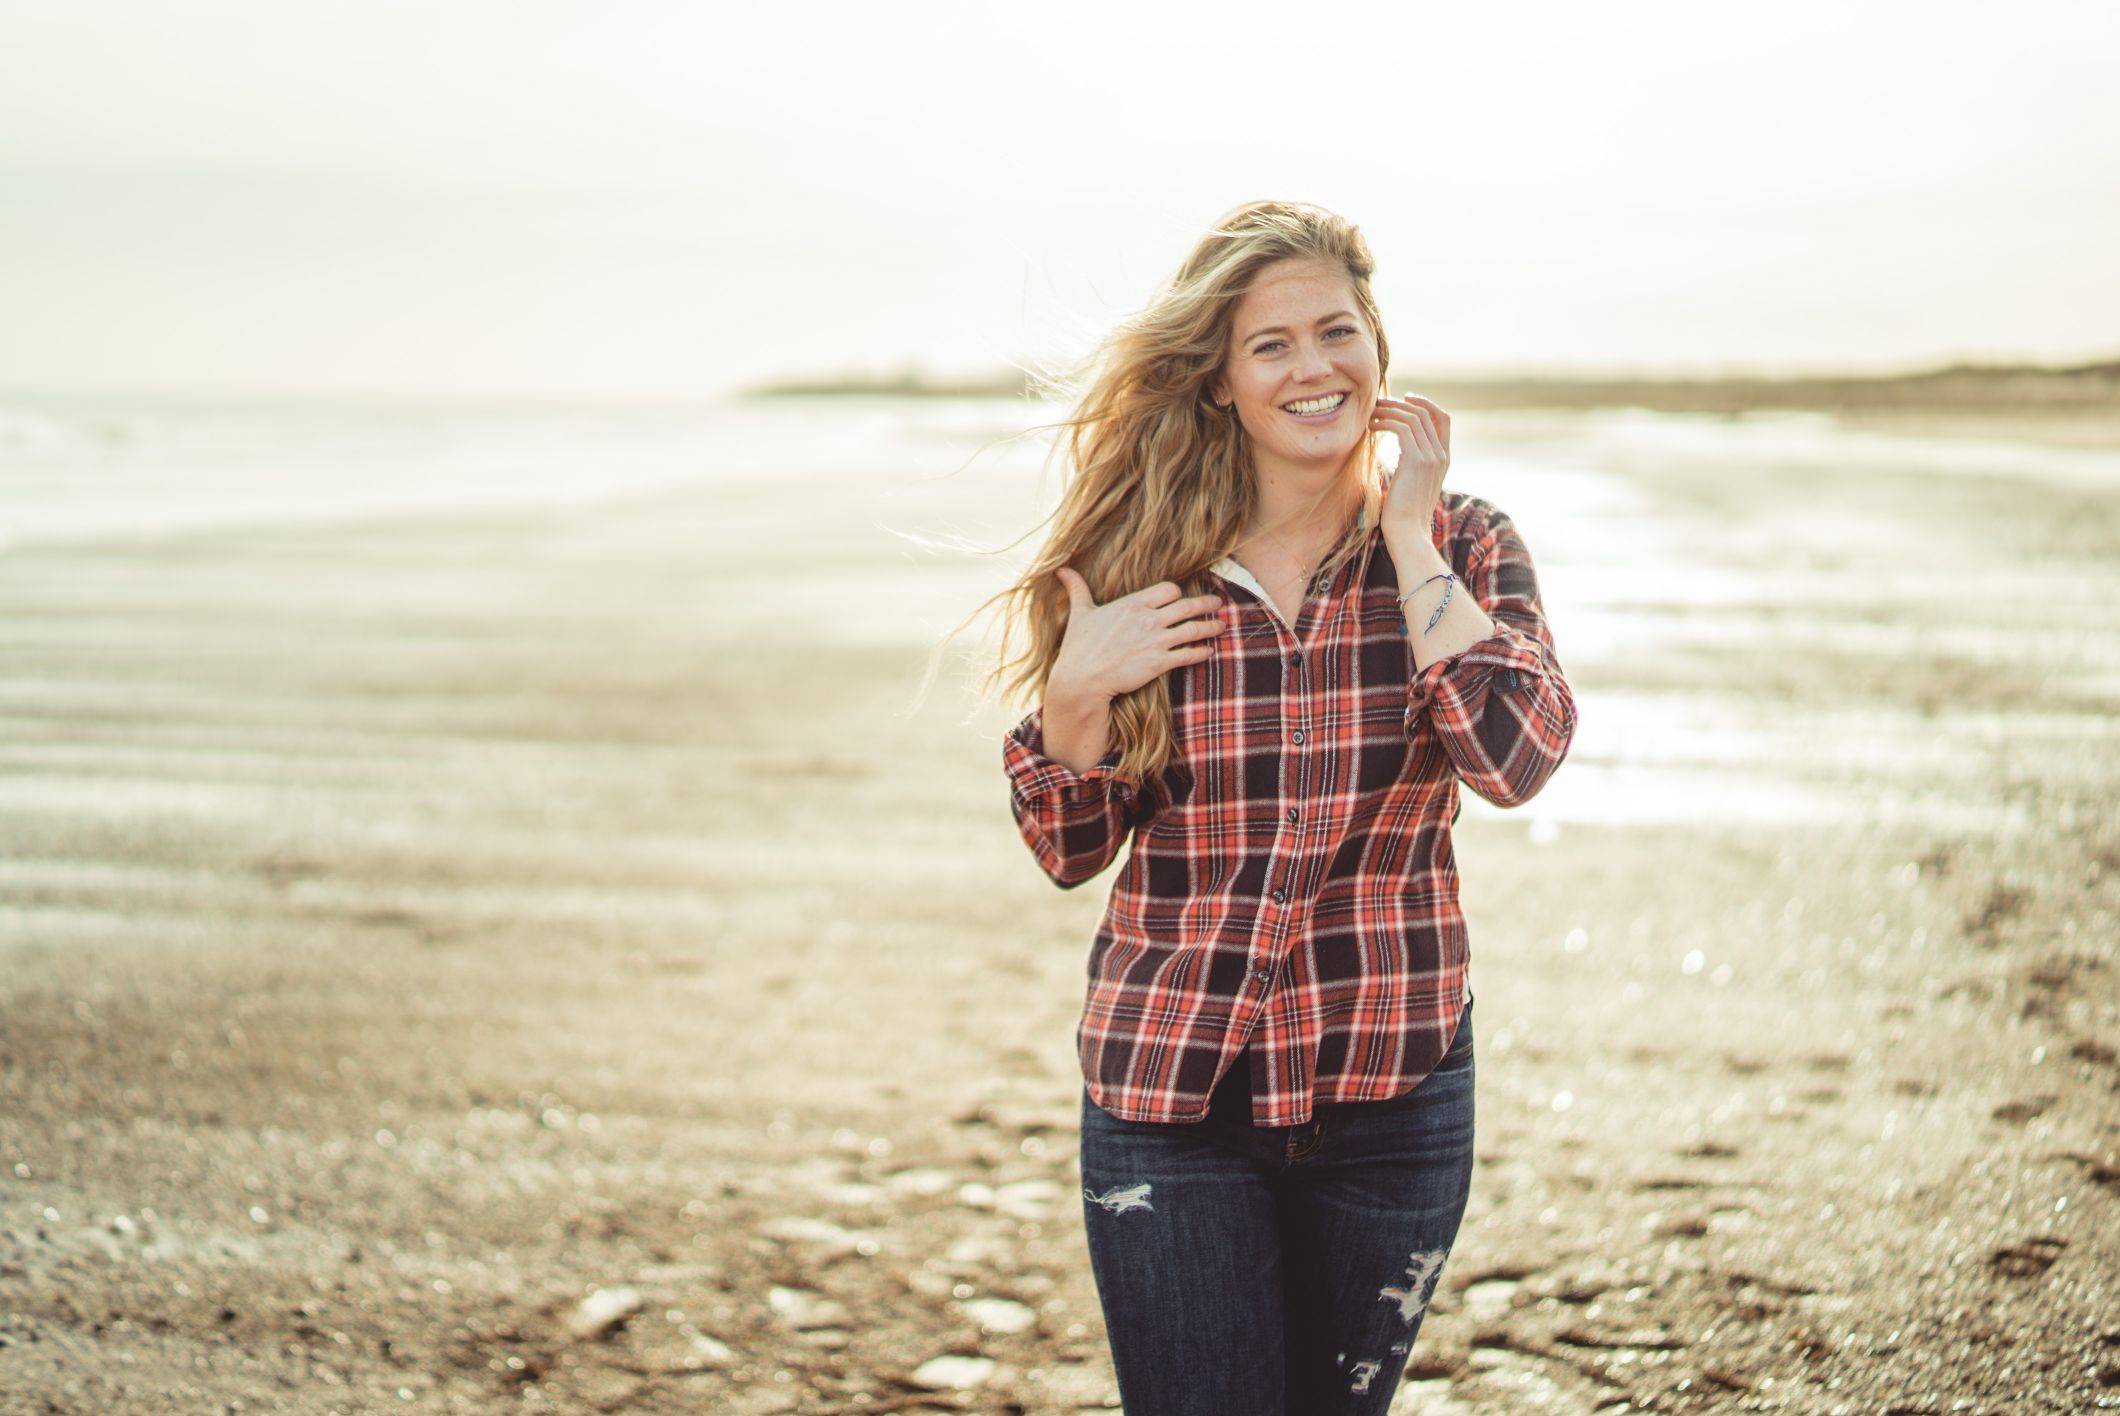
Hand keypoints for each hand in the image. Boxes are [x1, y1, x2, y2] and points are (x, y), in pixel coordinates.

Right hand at [1049, 569, 1226, 701]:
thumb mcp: (1080, 613)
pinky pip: (1188, 654)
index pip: (1168, 589)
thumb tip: (1061, 570)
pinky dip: (1201, 652)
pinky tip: (1208, 651)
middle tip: (1219, 603)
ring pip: (1193, 629)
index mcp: (1132, 604)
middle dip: (1206, 604)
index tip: (1181, 597)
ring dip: (1211, 627)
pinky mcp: (1159, 663)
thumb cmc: (1079, 647)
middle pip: (1187, 606)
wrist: (1081, 679)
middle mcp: (1148, 619)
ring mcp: (1155, 641)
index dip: (1177, 593)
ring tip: (1223, 625)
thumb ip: (1077, 589)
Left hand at [1371, 392, 1451, 542]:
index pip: (1443, 419)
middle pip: (1426, 413)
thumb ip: (1412, 465)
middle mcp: (1441, 455)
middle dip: (1401, 403)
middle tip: (1378, 404)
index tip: (1404, 398)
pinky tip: (1371, 427)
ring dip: (1389, 411)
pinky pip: (1401, 428)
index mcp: (1444, 459)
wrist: (1408, 534)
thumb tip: (1399, 453)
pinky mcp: (1417, 460)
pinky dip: (1385, 422)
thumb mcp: (1411, 484)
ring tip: (1370, 414)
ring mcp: (1432, 457)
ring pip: (1413, 417)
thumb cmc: (1403, 515)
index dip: (1425, 403)